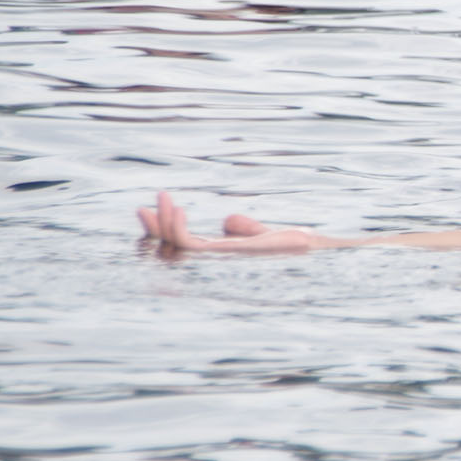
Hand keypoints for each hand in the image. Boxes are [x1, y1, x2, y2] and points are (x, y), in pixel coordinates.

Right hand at [138, 190, 324, 253]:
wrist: (318, 252)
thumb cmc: (302, 248)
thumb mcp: (269, 234)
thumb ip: (247, 229)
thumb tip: (225, 221)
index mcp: (227, 257)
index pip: (188, 248)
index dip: (167, 232)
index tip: (154, 209)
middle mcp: (222, 262)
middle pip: (177, 251)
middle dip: (156, 230)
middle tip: (142, 207)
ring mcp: (224, 260)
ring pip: (179, 247)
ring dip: (165, 223)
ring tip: (164, 198)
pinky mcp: (230, 255)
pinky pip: (192, 246)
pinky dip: (178, 229)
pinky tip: (179, 208)